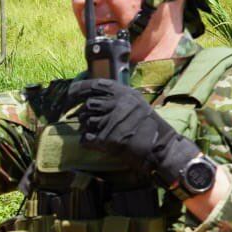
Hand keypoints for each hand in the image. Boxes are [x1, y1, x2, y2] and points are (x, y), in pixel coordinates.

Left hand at [62, 79, 201, 187]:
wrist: (161, 146)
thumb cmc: (147, 127)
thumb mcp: (135, 104)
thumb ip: (116, 99)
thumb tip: (89, 99)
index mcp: (125, 93)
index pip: (95, 85)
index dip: (79, 89)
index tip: (70, 94)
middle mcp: (119, 103)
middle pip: (89, 105)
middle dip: (86, 115)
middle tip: (91, 122)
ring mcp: (114, 120)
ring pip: (87, 122)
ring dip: (89, 129)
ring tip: (102, 134)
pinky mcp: (110, 137)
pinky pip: (87, 138)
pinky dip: (88, 142)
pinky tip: (96, 143)